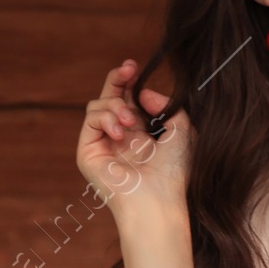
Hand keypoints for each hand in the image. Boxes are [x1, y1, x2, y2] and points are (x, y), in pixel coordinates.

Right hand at [77, 59, 192, 219]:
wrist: (158, 200)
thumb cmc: (173, 172)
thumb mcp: (180, 131)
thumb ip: (166, 105)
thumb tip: (142, 92)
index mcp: (139, 134)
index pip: (127, 100)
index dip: (128, 81)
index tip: (135, 67)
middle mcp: (118, 138)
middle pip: (108, 98)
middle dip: (117, 80)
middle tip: (128, 69)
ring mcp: (102, 145)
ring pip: (97, 106)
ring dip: (116, 106)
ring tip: (132, 121)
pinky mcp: (88, 153)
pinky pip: (90, 120)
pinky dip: (106, 119)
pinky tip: (122, 132)